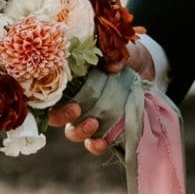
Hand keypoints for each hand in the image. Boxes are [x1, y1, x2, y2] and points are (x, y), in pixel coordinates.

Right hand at [48, 37, 153, 154]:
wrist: (149, 66)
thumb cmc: (124, 55)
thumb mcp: (118, 48)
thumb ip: (113, 53)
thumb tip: (113, 66)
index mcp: (71, 80)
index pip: (48, 92)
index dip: (45, 97)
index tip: (56, 94)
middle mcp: (76, 100)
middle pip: (55, 116)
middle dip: (61, 116)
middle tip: (76, 109)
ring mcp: (91, 116)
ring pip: (73, 132)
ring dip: (79, 132)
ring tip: (93, 123)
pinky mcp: (107, 128)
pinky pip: (94, 144)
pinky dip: (95, 146)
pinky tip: (102, 142)